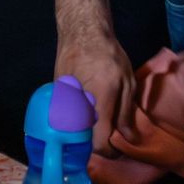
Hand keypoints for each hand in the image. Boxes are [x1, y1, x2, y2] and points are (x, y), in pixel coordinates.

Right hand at [56, 29, 136, 152]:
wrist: (81, 33)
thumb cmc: (108, 55)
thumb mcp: (128, 82)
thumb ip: (126, 112)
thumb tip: (127, 137)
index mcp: (100, 103)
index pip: (99, 143)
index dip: (110, 150)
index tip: (117, 144)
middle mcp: (78, 104)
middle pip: (84, 139)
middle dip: (97, 140)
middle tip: (108, 130)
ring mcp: (63, 99)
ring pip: (72, 128)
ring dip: (85, 128)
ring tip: (96, 116)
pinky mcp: (55, 93)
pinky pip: (65, 114)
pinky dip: (75, 117)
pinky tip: (84, 106)